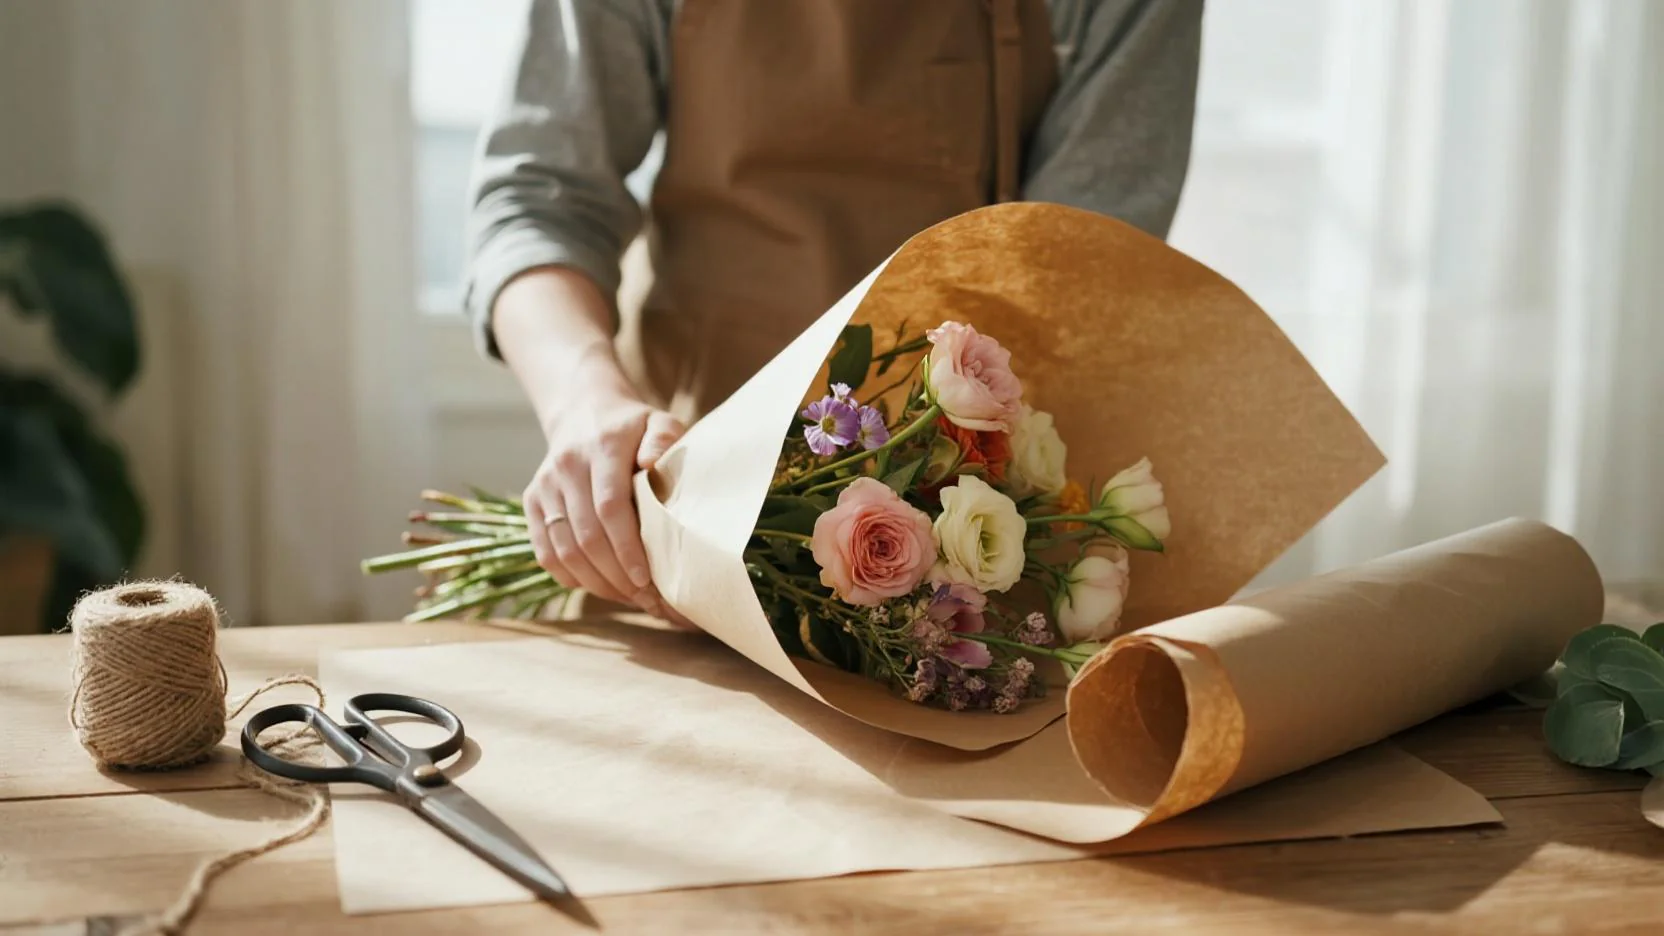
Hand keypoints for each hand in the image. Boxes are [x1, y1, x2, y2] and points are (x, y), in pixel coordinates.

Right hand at [523, 379, 685, 614]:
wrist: (583, 413)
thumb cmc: (633, 428)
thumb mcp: (657, 421)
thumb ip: (665, 437)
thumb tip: (654, 463)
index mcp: (601, 447)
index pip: (609, 507)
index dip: (626, 548)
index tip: (646, 579)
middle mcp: (566, 466)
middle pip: (586, 536)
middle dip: (616, 575)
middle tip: (646, 599)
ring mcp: (544, 486)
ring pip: (564, 550)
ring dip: (597, 583)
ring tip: (629, 599)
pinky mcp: (532, 502)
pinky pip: (546, 553)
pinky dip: (572, 577)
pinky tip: (600, 587)